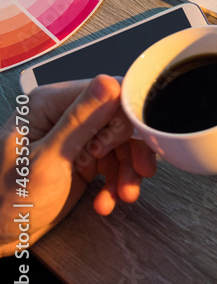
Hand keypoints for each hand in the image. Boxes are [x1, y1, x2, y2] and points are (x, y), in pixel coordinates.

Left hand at [1, 76, 156, 255]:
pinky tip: (108, 200)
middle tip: (137, 173)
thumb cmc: (7, 201)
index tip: (134, 143)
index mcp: (49, 104)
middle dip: (131, 150)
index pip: (108, 92)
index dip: (126, 118)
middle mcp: (64, 116)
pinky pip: (114, 162)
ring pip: (121, 143)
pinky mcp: (83, 158)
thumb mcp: (48, 161)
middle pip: (120, 119)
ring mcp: (75, 137)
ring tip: (124, 194)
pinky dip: (117, 182)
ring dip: (127, 171)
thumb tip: (109, 82)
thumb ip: (80, 121)